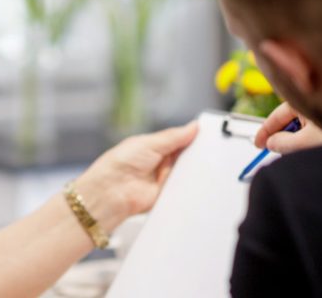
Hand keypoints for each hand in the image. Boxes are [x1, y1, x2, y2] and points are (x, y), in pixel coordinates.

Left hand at [72, 121, 197, 233]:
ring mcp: (166, 178)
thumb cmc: (120, 163)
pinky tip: (195, 180)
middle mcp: (162, 161)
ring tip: (197, 164)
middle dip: (195, 153)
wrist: (113, 191)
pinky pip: (185, 188)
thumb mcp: (150, 143)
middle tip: (207, 149)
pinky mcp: (169, 194)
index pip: (181, 139)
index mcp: (156, 145)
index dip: (194, 137)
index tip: (209, 134)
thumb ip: (173, 137)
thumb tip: (193, 127)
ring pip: (188, 171)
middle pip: (187, 155)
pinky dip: (190, 184)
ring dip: (193, 169)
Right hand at [254, 102, 321, 153]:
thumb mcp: (307, 141)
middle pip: (288, 123)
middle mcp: (312, 105)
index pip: (277, 116)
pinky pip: (312, 132)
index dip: (265, 131)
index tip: (258, 144)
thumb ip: (284, 143)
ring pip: (300, 129)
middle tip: (277, 153)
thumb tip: (271, 143)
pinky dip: (307, 141)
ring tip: (303, 152)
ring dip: (296, 141)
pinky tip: (313, 149)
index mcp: (304, 103)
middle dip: (281, 138)